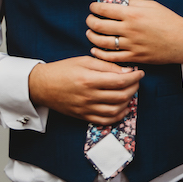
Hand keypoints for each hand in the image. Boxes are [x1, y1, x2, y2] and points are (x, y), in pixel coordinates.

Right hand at [28, 56, 143, 124]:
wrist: (42, 85)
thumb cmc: (63, 69)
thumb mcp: (85, 61)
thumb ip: (107, 66)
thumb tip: (127, 71)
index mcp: (89, 80)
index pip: (120, 81)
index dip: (134, 77)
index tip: (140, 72)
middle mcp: (89, 96)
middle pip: (121, 96)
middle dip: (134, 88)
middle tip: (136, 81)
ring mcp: (86, 109)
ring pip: (116, 110)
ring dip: (128, 101)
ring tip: (130, 92)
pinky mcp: (83, 116)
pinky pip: (105, 120)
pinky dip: (118, 115)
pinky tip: (123, 107)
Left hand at [86, 0, 182, 64]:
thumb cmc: (169, 21)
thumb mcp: (152, 6)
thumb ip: (133, 3)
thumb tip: (118, 1)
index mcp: (133, 14)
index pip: (105, 9)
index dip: (94, 7)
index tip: (93, 7)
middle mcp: (129, 30)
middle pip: (99, 25)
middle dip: (90, 21)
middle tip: (90, 19)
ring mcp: (131, 45)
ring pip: (102, 42)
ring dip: (92, 37)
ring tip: (90, 33)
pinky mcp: (134, 57)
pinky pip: (111, 57)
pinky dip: (100, 53)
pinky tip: (95, 49)